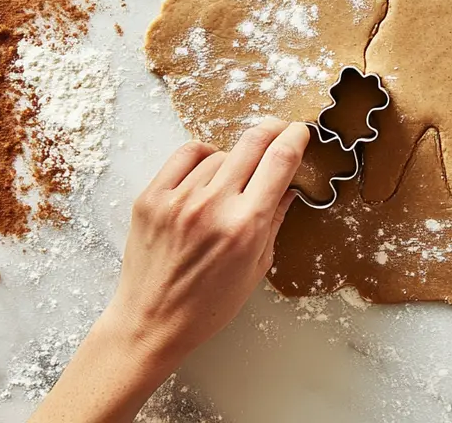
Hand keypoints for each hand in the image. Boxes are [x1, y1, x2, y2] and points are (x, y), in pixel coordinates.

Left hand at [108, 120, 307, 363]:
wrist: (151, 322)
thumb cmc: (208, 304)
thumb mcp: (257, 267)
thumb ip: (274, 220)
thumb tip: (290, 185)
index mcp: (245, 226)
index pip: (280, 161)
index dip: (296, 137)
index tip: (300, 131)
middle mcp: (212, 207)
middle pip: (253, 142)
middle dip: (273, 128)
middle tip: (279, 128)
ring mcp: (178, 199)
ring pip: (221, 152)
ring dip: (235, 158)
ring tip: (232, 181)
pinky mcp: (151, 197)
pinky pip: (186, 154)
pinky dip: (203, 155)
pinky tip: (208, 168)